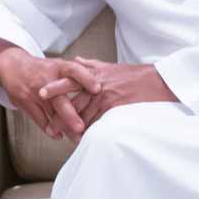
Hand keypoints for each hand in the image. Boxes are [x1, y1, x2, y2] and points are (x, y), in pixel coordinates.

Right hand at [0, 40, 101, 142]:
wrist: (12, 66)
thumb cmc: (42, 69)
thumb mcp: (58, 65)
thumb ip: (77, 74)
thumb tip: (99, 88)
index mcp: (57, 67)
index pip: (74, 70)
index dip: (86, 78)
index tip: (98, 89)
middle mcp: (46, 80)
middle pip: (59, 99)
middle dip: (70, 116)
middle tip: (81, 128)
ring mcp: (34, 92)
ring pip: (50, 114)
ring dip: (64, 128)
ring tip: (76, 138)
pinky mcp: (24, 102)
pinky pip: (39, 119)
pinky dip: (50, 129)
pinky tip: (58, 134)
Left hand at [51, 58, 177, 126]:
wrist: (158, 81)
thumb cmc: (135, 75)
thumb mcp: (111, 66)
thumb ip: (92, 65)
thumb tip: (77, 60)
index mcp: (94, 73)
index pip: (69, 79)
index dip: (55, 87)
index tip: (40, 94)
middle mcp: (96, 83)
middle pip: (72, 99)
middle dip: (59, 113)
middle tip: (48, 125)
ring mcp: (104, 95)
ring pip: (83, 112)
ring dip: (73, 126)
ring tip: (62, 136)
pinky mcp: (114, 106)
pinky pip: (97, 120)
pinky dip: (89, 130)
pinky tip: (83, 138)